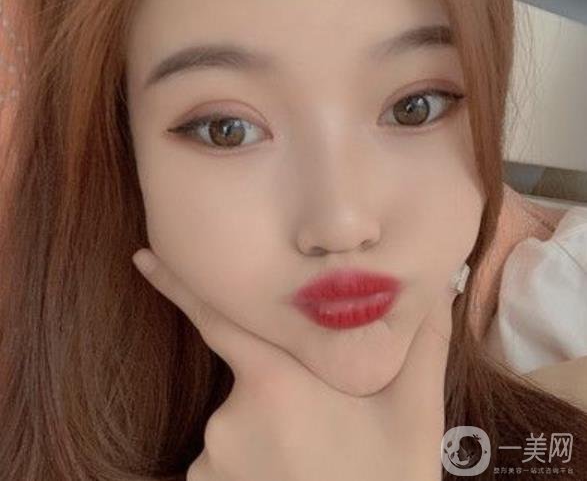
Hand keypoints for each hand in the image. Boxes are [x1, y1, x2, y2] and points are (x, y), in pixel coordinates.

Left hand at [132, 248, 457, 480]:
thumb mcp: (415, 414)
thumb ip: (422, 341)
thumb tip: (437, 285)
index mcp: (276, 382)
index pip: (218, 317)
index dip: (179, 284)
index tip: (141, 257)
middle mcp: (231, 418)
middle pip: (250, 376)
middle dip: (280, 385)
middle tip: (329, 422)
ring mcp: (214, 461)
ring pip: (240, 420)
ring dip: (271, 427)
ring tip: (318, 459)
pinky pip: (229, 456)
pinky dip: (255, 459)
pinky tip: (295, 477)